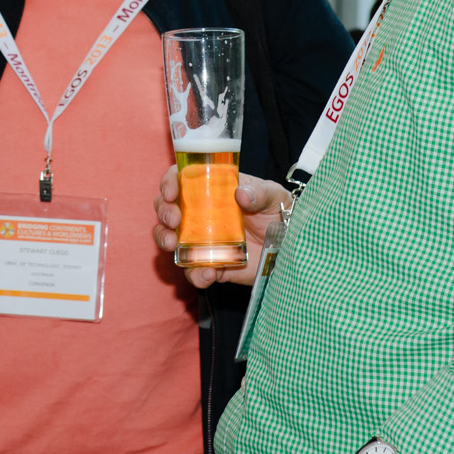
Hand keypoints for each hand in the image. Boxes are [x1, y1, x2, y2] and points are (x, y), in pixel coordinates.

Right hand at [153, 170, 290, 287]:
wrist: (291, 247)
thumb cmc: (280, 213)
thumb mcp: (275, 196)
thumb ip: (260, 192)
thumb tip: (240, 195)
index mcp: (212, 190)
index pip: (181, 179)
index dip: (169, 183)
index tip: (171, 193)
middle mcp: (200, 213)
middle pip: (167, 208)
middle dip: (163, 212)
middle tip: (173, 220)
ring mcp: (202, 240)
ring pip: (170, 238)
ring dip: (164, 240)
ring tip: (173, 245)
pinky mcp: (211, 265)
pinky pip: (193, 271)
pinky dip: (195, 274)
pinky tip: (208, 273)